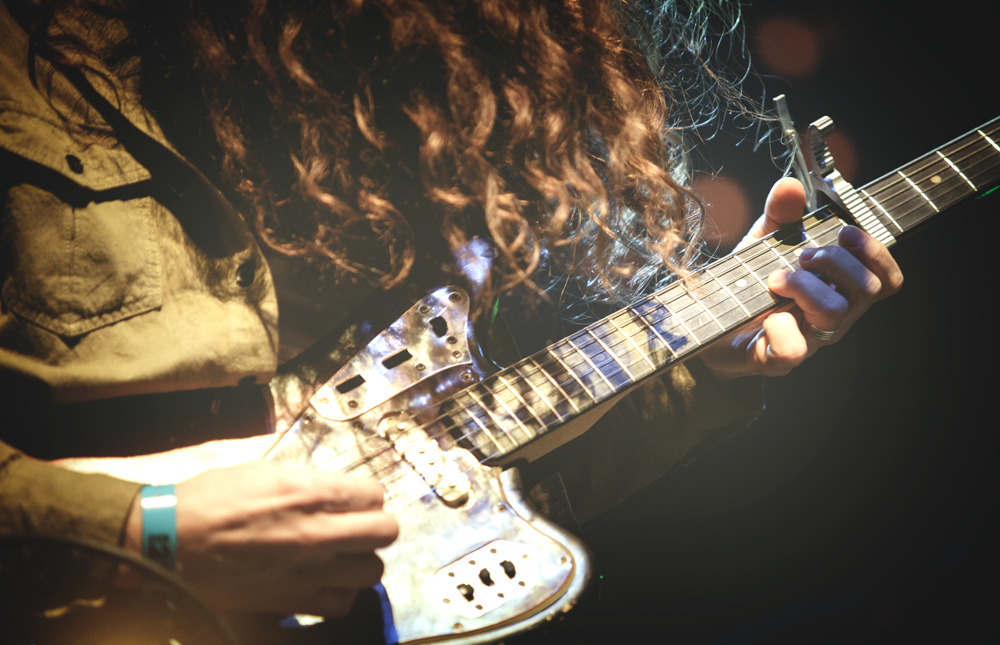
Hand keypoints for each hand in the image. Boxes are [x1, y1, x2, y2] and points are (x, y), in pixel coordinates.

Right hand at [124, 460, 398, 616]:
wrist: (169, 542)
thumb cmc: (209, 500)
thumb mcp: (264, 471)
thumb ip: (309, 481)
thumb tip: (336, 490)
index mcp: (309, 492)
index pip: (375, 494)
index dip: (366, 496)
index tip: (355, 500)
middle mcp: (316, 532)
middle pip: (385, 532)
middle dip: (374, 526)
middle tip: (356, 526)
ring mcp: (307, 571)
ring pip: (372, 571)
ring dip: (360, 561)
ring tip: (341, 555)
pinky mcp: (291, 601)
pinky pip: (342, 603)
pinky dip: (338, 593)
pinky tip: (324, 582)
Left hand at [700, 177, 903, 381]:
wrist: (706, 324)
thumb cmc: (746, 285)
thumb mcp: (763, 243)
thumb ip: (780, 215)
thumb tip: (791, 186)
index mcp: (839, 290)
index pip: (886, 280)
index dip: (877, 254)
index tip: (845, 233)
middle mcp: (832, 318)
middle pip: (867, 290)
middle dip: (835, 261)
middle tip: (801, 255)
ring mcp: (808, 341)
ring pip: (835, 313)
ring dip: (807, 285)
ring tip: (776, 277)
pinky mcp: (775, 359)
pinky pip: (793, 349)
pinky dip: (781, 326)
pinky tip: (766, 314)